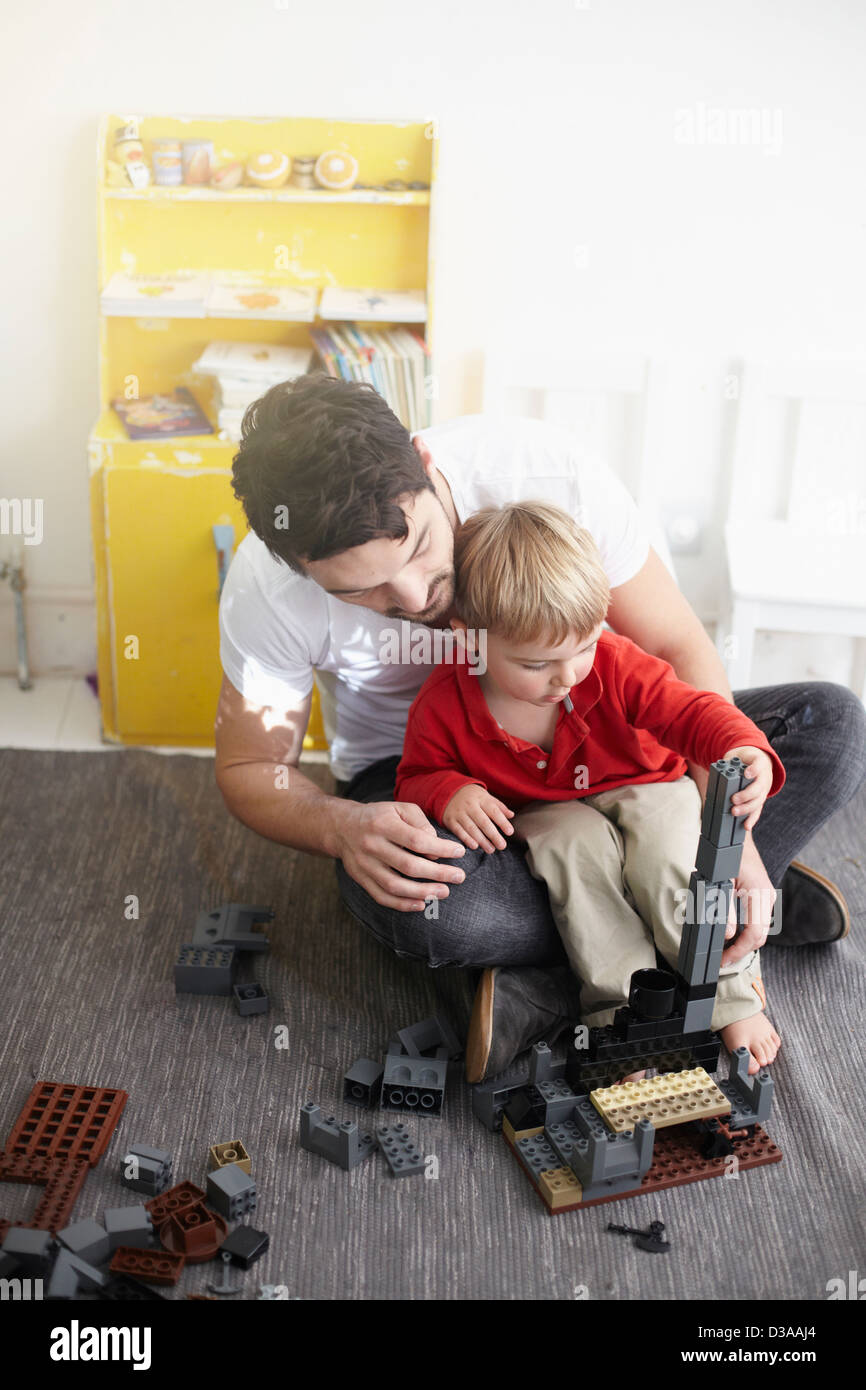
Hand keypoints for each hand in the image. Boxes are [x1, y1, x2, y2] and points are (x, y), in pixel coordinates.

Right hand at [332, 799, 466, 911]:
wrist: (342, 827)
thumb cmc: (380, 816)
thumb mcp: (399, 808)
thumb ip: (420, 823)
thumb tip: (435, 845)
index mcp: (383, 824)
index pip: (416, 840)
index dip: (440, 848)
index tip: (459, 852)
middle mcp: (371, 845)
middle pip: (408, 865)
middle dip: (437, 873)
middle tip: (459, 877)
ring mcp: (364, 865)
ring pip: (395, 886)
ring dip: (422, 892)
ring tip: (444, 892)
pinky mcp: (361, 879)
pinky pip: (382, 897)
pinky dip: (402, 904)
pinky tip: (421, 904)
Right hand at [441, 783, 514, 852]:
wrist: (448, 790)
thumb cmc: (472, 797)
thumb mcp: (486, 796)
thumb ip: (499, 806)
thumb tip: (511, 815)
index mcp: (481, 798)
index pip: (494, 811)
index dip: (502, 822)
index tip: (510, 832)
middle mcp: (470, 805)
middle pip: (483, 821)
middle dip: (493, 835)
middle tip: (502, 846)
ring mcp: (459, 813)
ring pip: (471, 828)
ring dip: (482, 840)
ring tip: (491, 850)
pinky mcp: (450, 820)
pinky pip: (458, 831)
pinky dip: (466, 839)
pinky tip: (475, 846)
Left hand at [721, 834, 775, 965]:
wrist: (736, 837)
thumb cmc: (727, 856)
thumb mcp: (721, 882)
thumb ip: (724, 910)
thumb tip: (727, 935)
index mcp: (760, 894)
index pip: (754, 934)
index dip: (738, 951)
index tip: (724, 960)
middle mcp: (768, 897)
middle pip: (760, 937)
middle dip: (741, 951)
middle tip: (722, 960)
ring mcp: (767, 897)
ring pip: (760, 931)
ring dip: (743, 943)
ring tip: (724, 951)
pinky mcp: (763, 897)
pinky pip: (758, 922)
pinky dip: (746, 933)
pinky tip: (732, 937)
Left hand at [723, 745, 773, 830]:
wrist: (757, 761)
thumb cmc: (744, 759)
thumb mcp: (737, 755)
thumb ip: (728, 763)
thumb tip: (715, 774)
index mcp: (759, 763)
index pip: (759, 765)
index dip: (754, 770)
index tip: (746, 773)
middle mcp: (764, 777)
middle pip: (758, 788)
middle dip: (745, 795)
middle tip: (733, 799)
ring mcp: (763, 790)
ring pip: (757, 801)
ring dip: (746, 808)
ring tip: (734, 812)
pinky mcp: (760, 800)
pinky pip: (757, 811)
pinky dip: (752, 819)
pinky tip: (746, 826)